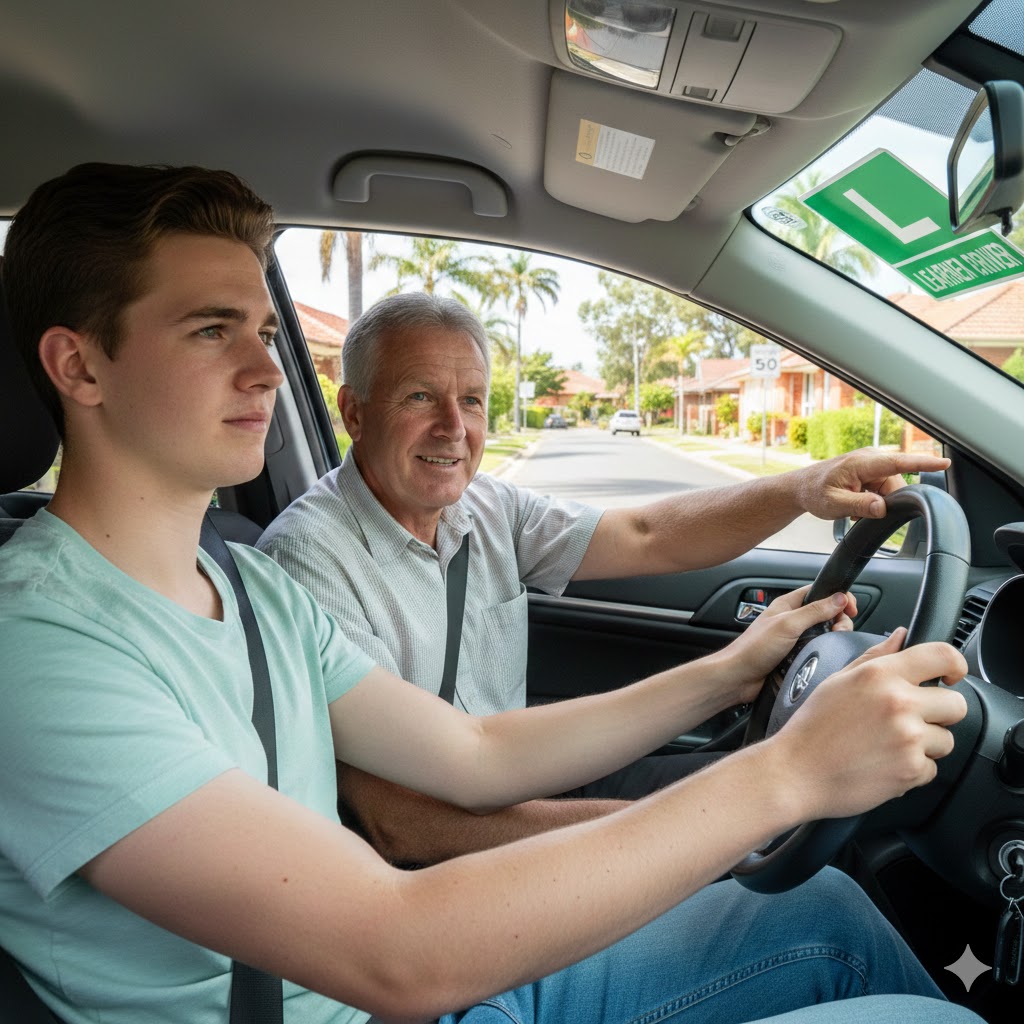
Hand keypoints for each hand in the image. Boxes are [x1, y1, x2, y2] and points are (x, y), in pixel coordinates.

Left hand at [717, 586, 856, 705]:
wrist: (739, 678)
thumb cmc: (753, 649)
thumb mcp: (787, 625)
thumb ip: (814, 611)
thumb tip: (839, 598)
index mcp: (788, 605)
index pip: (820, 591)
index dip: (838, 597)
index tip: (851, 609)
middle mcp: (792, 619)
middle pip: (827, 613)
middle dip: (839, 620)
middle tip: (838, 631)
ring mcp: (795, 638)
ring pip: (824, 633)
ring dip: (832, 638)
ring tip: (831, 644)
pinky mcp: (796, 655)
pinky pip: (818, 650)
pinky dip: (824, 652)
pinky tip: (823, 657)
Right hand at [768, 631, 968, 820]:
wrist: (796, 772)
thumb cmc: (812, 728)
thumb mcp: (838, 681)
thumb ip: (875, 657)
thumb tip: (901, 637)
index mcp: (880, 675)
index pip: (943, 656)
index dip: (956, 665)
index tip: (951, 676)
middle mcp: (898, 702)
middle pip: (956, 704)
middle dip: (939, 713)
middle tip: (911, 720)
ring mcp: (908, 738)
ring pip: (946, 740)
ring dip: (925, 745)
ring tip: (888, 745)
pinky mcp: (911, 770)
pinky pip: (931, 768)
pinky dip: (912, 770)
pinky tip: (884, 763)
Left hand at [791, 448, 949, 521]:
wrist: (801, 488)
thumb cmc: (814, 492)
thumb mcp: (834, 504)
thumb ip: (859, 505)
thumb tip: (882, 507)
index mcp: (861, 463)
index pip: (898, 463)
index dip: (922, 464)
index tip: (944, 463)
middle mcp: (869, 458)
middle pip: (895, 484)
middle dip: (884, 502)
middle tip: (858, 510)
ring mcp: (871, 463)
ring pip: (890, 489)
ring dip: (876, 502)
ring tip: (853, 505)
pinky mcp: (871, 470)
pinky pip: (883, 488)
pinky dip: (873, 499)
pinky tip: (855, 502)